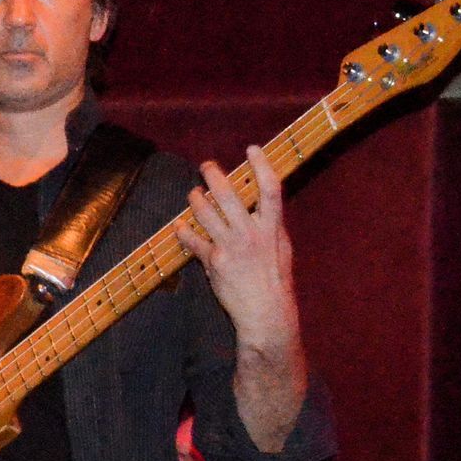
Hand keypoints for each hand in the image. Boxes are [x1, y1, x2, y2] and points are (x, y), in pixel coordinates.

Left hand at [177, 146, 298, 353]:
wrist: (265, 312)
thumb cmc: (275, 279)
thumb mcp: (281, 247)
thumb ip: (270, 223)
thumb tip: (264, 201)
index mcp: (271, 228)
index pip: (270, 189)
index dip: (261, 165)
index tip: (251, 148)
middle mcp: (250, 234)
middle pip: (228, 194)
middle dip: (213, 175)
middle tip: (206, 166)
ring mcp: (231, 247)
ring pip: (205, 212)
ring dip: (195, 199)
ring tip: (193, 194)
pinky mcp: (214, 262)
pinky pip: (193, 240)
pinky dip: (183, 232)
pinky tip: (179, 227)